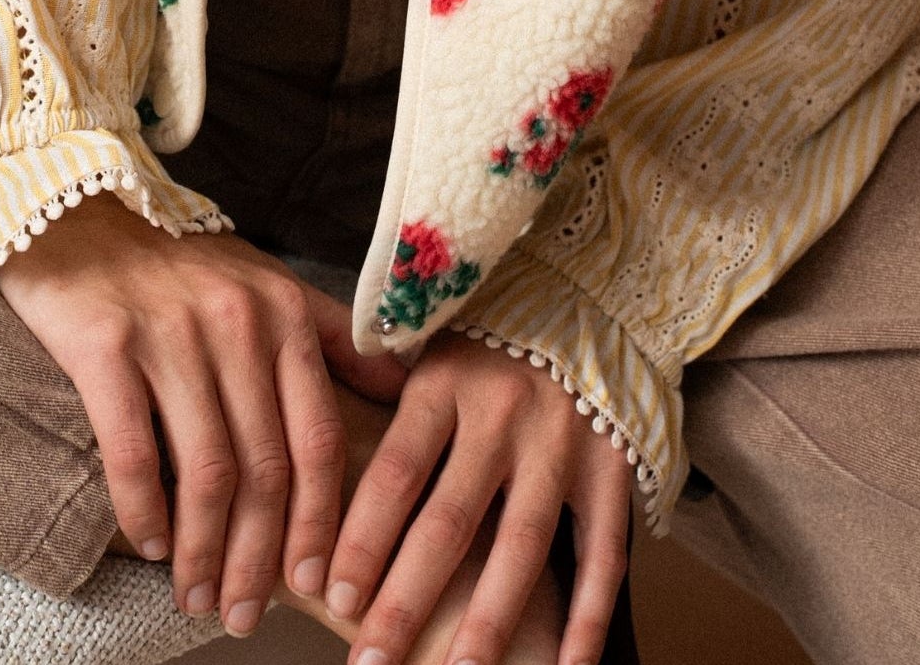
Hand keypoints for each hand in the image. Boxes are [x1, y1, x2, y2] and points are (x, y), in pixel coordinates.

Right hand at [0, 192, 406, 634]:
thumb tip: (407, 384)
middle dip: (260, 556)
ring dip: (202, 550)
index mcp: (283, 312)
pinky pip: (131, 449)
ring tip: (197, 596)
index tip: (316, 585)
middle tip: (246, 615)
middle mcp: (236, 321)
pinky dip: (143, 509)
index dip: (319, 522)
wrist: (79, 210)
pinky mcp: (105, 344)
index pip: (317, 438)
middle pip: (265, 467)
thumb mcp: (266, 282)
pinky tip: (147, 545)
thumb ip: (331, 336)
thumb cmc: (180, 263)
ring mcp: (170, 332)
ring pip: (204, 469)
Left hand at [323, 333, 631, 664]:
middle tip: (369, 661)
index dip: (361, 539)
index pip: (394, 472)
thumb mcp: (429, 347)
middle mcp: (502, 413)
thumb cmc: (486, 337)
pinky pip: (601, 553)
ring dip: (487, 620)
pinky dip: (585, 616)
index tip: (328, 596)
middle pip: (449, 522)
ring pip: (520, 546)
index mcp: (445, 383)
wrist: (588, 291)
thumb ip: (380, 401)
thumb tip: (307, 463)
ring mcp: (561, 442)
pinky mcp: (612, 466)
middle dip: (405, 600)